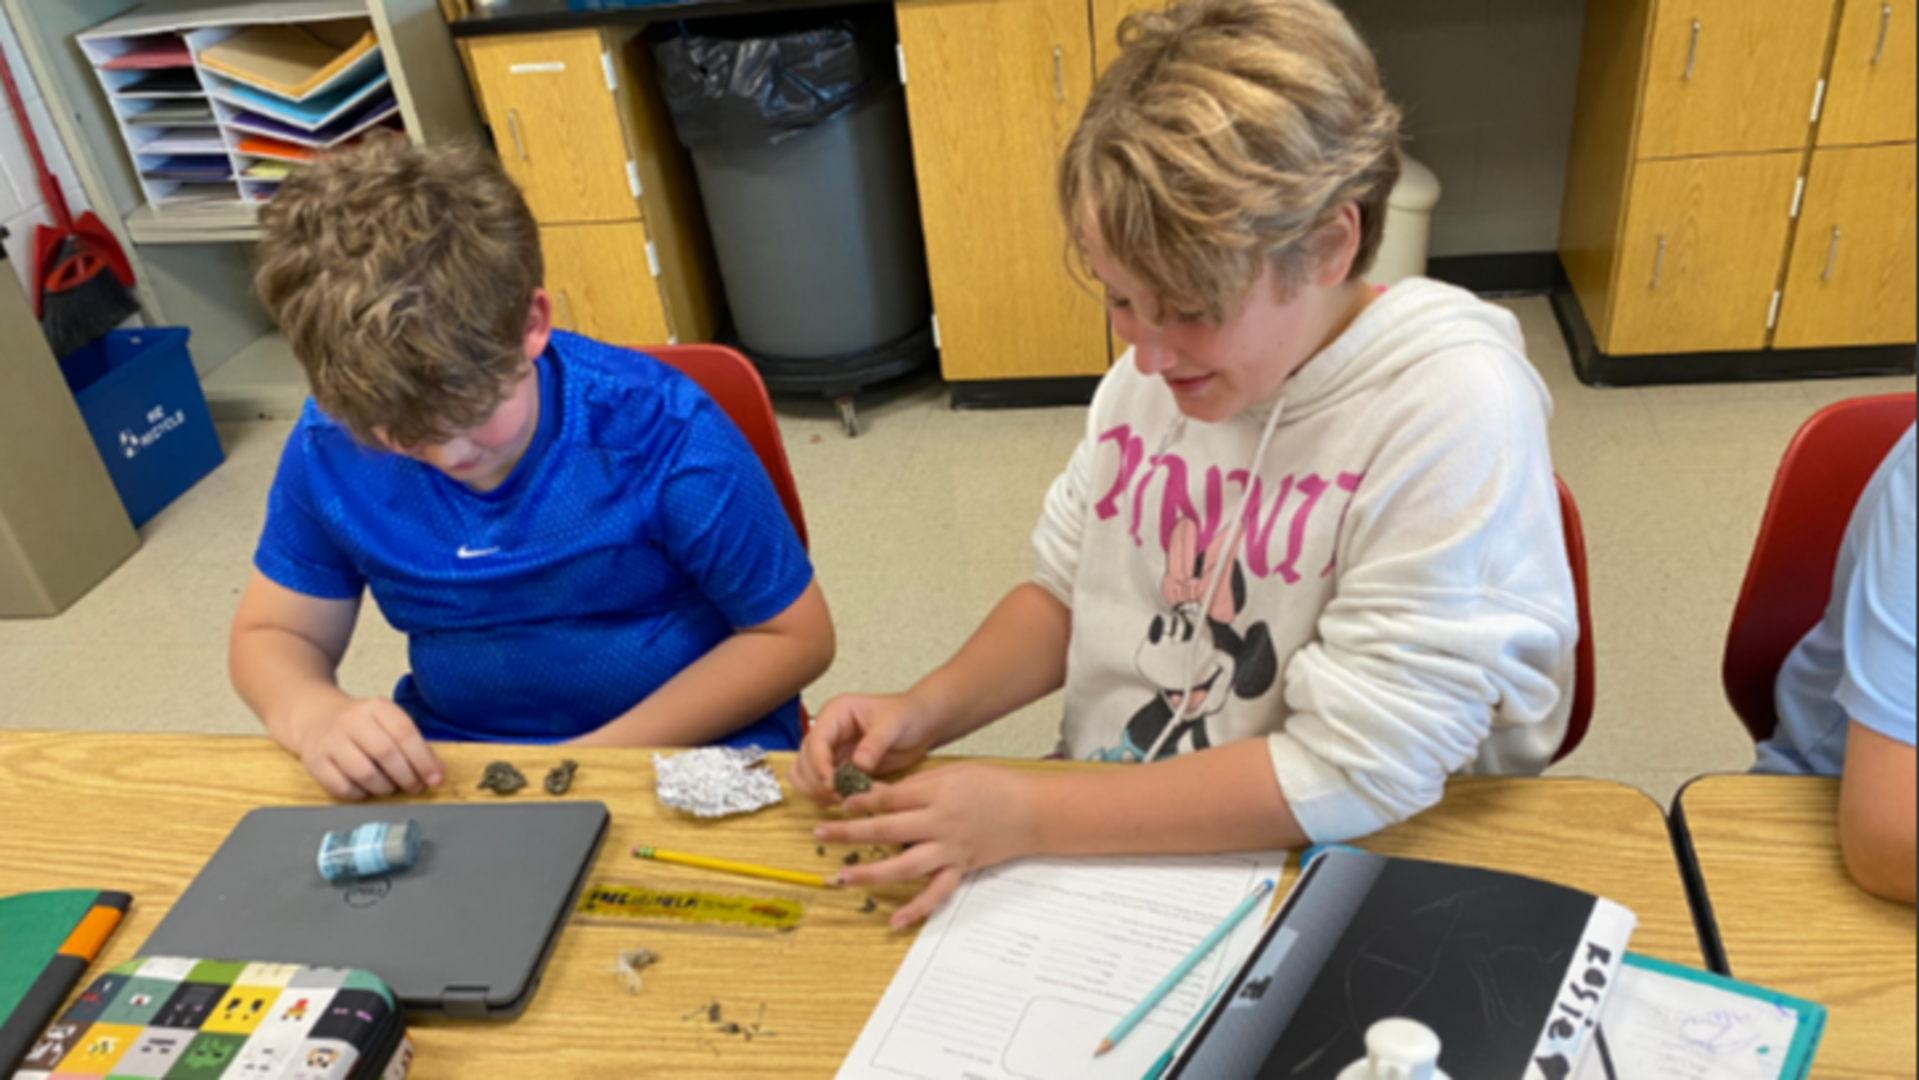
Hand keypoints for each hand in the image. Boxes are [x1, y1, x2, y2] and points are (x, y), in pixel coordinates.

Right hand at [295, 697, 442, 799]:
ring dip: (385, 788)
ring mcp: (330, 741)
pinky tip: (367, 789)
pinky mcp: (315, 762)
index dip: (423, 759)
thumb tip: (436, 771)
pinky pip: (343, 788)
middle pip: (386, 753)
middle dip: (407, 776)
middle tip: (415, 787)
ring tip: (391, 787)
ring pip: (365, 774)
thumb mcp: (388, 721)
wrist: (316, 718)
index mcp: (376, 707)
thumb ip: (413, 743)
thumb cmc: (361, 725)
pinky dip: (361, 795)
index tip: (435, 778)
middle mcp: (351, 721)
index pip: (405, 733)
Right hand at [790, 692, 939, 804]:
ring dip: (816, 791)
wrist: (920, 725)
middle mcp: (827, 731)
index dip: (819, 764)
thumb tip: (859, 764)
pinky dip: (823, 795)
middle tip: (839, 797)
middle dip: (817, 781)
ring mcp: (830, 750)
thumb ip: (875, 743)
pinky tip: (842, 800)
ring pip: (804, 774)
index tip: (832, 783)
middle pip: (804, 760)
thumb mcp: (894, 724)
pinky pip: (819, 784)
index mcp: (836, 713)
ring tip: (840, 800)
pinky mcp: (838, 767)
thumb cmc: (907, 715)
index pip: (815, 740)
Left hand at [814, 763, 1040, 928]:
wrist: (1031, 810)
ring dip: (871, 873)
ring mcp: (950, 850)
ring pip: (905, 866)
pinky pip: (936, 894)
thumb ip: (915, 787)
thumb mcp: (952, 774)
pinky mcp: (960, 869)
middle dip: (851, 833)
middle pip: (888, 829)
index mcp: (937, 795)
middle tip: (822, 834)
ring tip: (844, 878)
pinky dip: (916, 910)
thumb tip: (877, 795)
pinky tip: (894, 921)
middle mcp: (941, 824)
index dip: (861, 802)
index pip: (891, 798)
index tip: (838, 804)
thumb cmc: (992, 786)